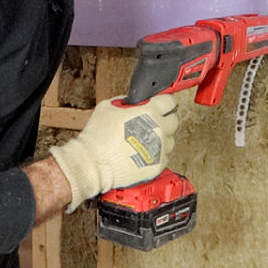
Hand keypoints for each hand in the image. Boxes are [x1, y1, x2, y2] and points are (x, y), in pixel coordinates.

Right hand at [49, 95, 180, 211]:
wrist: (93, 163)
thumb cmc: (98, 136)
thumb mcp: (108, 106)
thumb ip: (127, 101)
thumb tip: (135, 102)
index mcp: (149, 112)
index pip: (169, 101)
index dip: (164, 102)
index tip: (162, 105)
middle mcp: (158, 129)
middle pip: (173, 120)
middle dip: (164, 119)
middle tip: (151, 123)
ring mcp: (160, 149)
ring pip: (170, 140)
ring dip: (161, 138)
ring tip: (145, 140)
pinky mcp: (157, 166)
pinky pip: (164, 157)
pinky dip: (156, 154)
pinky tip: (144, 153)